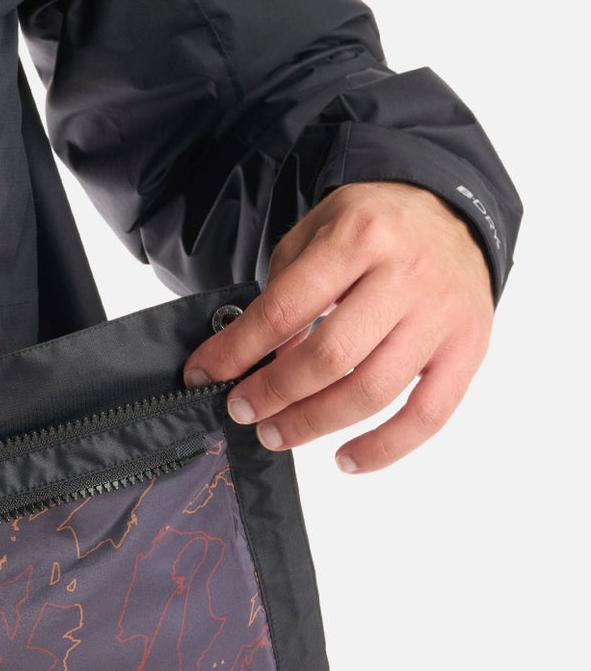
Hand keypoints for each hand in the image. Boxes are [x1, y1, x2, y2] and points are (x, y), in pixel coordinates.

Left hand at [180, 180, 494, 473]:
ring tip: (277, 434)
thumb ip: (283, 293)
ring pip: (372, 391)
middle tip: (243, 412)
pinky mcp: (468, 347)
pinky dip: (385, 447)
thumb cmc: (372, 230)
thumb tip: (257, 364)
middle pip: (330, 358)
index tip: (202, 375)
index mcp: (359, 238)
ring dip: (314, 425)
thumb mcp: (315, 234)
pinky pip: (429, 414)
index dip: (235, 352)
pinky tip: (346, 460)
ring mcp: (441, 314)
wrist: (451, 209)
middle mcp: (406, 274)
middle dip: (274, 394)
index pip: (283, 310)